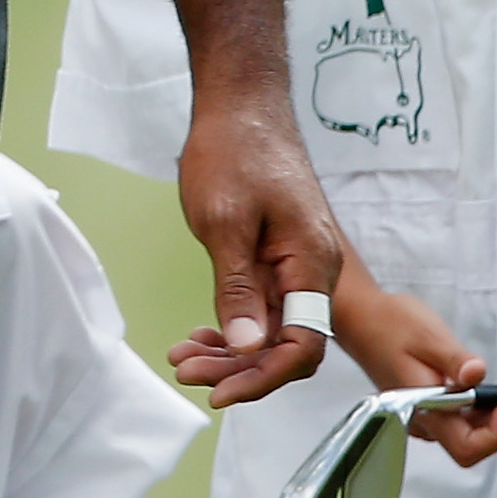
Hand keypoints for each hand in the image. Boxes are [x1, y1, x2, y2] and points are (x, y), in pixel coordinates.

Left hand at [174, 84, 343, 405]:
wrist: (241, 104)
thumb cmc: (236, 150)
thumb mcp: (226, 222)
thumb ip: (237, 288)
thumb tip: (246, 348)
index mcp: (313, 263)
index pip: (303, 345)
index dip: (264, 377)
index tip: (221, 392)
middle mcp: (313, 270)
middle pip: (285, 344)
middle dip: (238, 368)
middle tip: (186, 373)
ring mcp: (296, 264)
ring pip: (269, 328)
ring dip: (230, 350)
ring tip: (183, 358)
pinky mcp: (277, 256)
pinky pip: (261, 305)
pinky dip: (231, 324)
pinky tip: (200, 336)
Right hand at [326, 273, 496, 464]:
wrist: (363, 318)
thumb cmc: (389, 323)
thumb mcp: (424, 334)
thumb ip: (453, 359)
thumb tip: (479, 374)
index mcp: (425, 411)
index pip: (468, 445)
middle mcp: (435, 423)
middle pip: (490, 437)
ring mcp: (442, 416)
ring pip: (492, 427)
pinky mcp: (449, 405)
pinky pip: (486, 415)